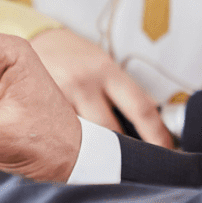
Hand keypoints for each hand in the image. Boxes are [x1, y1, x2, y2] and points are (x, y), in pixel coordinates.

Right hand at [29, 28, 171, 147]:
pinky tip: (67, 147)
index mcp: (107, 70)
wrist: (36, 38)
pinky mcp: (37, 106)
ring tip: (94, 159)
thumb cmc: (76, 56)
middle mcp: (84, 82)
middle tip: (128, 164)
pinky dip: (66, 145)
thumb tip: (151, 123)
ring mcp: (58, 95)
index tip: (165, 152)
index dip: (156, 135)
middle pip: (110, 132)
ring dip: (91, 153)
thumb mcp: (105, 65)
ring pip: (82, 139)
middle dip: (121, 152)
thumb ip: (125, 92)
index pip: (141, 108)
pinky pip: (58, 135)